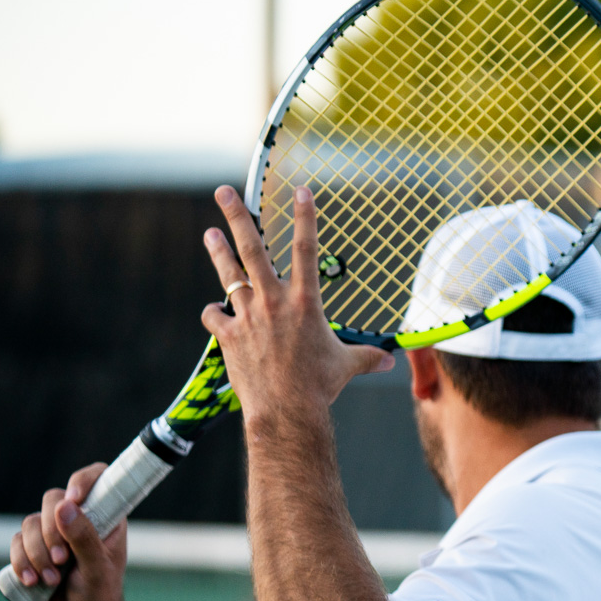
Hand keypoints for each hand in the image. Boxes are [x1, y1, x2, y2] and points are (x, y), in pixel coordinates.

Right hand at [8, 462, 130, 600]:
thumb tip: (65, 507)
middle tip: (62, 560)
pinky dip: (21, 561)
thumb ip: (85, 539)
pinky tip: (33, 581)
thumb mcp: (98, 569)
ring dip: (37, 553)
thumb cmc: (99, 596)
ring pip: (29, 522)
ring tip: (52, 580)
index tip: (74, 498)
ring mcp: (53, 532)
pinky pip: (16, 542)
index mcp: (106, 517)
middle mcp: (79, 519)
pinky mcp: (32, 548)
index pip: (97, 479)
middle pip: (52, 499)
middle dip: (51, 532)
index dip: (83, 480)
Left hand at [200, 185, 392, 424]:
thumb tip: (390, 363)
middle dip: (238, 217)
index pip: (307, 250)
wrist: (286, 411)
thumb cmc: (319, 387)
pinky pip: (214, 317)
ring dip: (218, 251)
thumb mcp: (347, 367)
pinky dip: (214, 313)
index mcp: (305, 303)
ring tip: (210, 232)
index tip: (300, 189)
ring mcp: (247, 317)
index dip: (305, 217)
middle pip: (253, 249)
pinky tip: (215, 313)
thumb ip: (367, 358)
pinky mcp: (228, 336)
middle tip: (224, 192)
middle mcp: (273, 302)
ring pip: (229, 274)